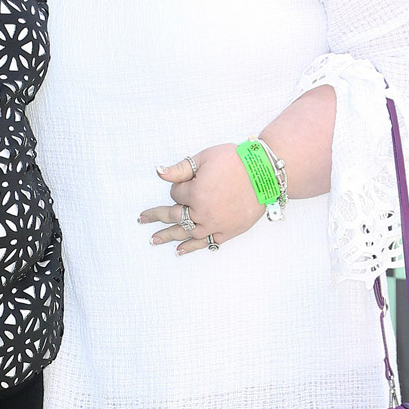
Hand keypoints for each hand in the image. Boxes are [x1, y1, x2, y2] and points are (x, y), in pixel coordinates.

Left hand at [139, 144, 263, 254]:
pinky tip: (180, 250)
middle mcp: (203, 212)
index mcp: (196, 192)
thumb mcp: (205, 158)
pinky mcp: (228, 231)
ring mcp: (216, 224)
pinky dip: (192, 247)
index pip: (176, 193)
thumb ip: (180, 169)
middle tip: (142, 219)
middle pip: (174, 216)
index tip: (190, 179)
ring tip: (153, 240)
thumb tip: (158, 172)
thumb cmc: (236, 161)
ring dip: (169, 236)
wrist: (266, 173)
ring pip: (187, 232)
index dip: (180, 185)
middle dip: (157, 216)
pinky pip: (207, 242)